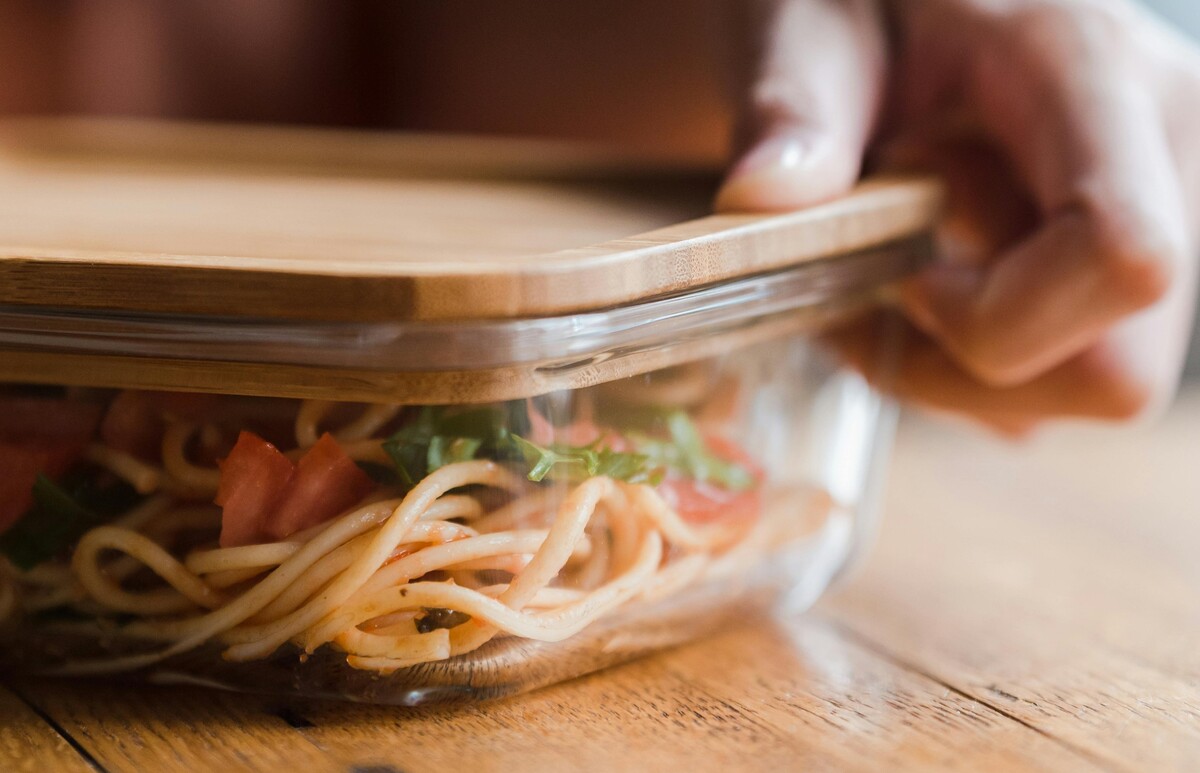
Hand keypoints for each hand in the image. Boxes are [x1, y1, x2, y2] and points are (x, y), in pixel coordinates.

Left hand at [718, 0, 1199, 433]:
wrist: (898, 6)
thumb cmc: (857, 5)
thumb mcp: (806, 26)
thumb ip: (793, 103)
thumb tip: (761, 197)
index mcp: (1088, 70)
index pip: (1120, 254)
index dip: (994, 317)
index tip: (901, 279)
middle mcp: (1161, 143)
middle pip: (1117, 368)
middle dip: (971, 363)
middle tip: (885, 289)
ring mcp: (1167, 205)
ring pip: (1095, 383)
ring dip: (969, 364)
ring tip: (904, 270)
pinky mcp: (1131, 255)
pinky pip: (1078, 371)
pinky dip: (987, 362)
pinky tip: (940, 282)